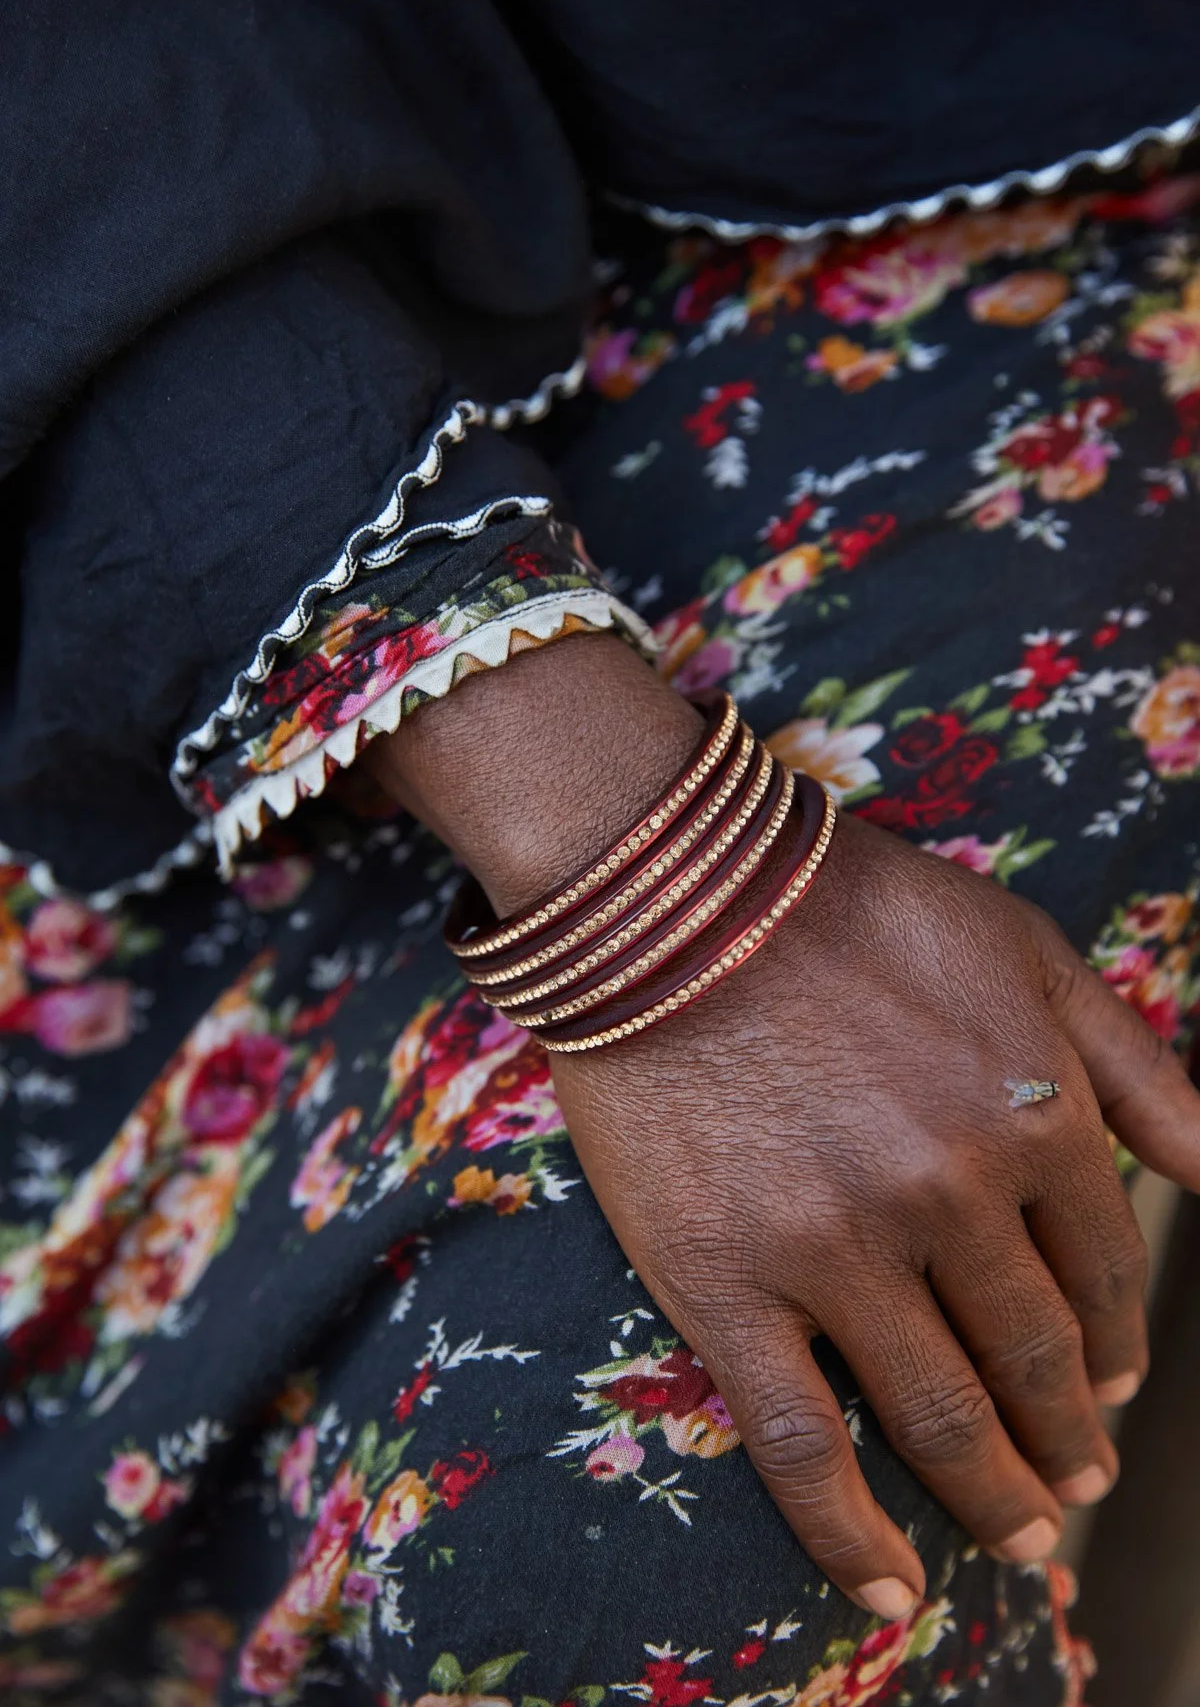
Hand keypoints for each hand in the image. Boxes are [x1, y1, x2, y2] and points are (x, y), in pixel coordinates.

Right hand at [369, 634, 1199, 1614]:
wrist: (672, 887)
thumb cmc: (858, 906)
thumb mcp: (1034, 955)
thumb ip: (1146, 1072)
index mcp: (1034, 1119)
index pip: (1104, 1275)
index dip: (1116, 1345)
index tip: (1110, 1390)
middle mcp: (950, 1199)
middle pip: (1033, 1360)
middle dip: (1071, 1436)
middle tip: (1081, 1482)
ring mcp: (835, 1252)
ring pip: (939, 1416)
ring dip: (995, 1495)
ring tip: (1020, 1537)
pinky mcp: (724, 1285)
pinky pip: (801, 1446)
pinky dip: (851, 1539)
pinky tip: (889, 1593)